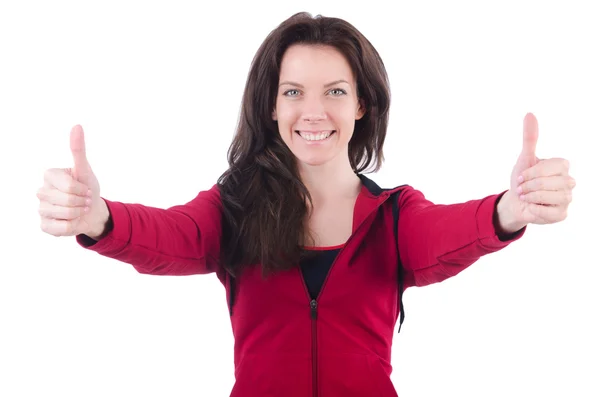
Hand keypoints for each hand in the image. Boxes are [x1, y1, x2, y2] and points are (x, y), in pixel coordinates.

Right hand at [37, 125, 108, 237]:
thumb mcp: (85, 170)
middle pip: (65, 201)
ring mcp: (41, 209)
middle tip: (85, 201)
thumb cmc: (87, 188)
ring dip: (78, 214)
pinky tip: (72, 220)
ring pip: (63, 215)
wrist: (92, 211)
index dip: (82, 189)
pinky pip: (60, 229)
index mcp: (49, 175)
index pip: (68, 185)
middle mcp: (41, 191)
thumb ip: (78, 150)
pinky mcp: (44, 225)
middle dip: (82, 202)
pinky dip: (72, 226)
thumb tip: (77, 126)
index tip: (86, 189)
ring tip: (79, 210)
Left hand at [496, 113, 575, 233]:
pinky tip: (532, 207)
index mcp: (561, 167)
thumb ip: (530, 138)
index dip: (533, 172)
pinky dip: (538, 210)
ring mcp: (567, 199)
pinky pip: (553, 213)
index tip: (521, 176)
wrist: (514, 202)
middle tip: (521, 188)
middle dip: (531, 185)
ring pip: (556, 197)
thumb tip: (530, 114)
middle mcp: (568, 182)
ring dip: (533, 197)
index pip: (554, 166)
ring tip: (525, 197)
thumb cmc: (522, 179)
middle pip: (554, 182)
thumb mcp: (524, 158)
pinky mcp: (562, 214)